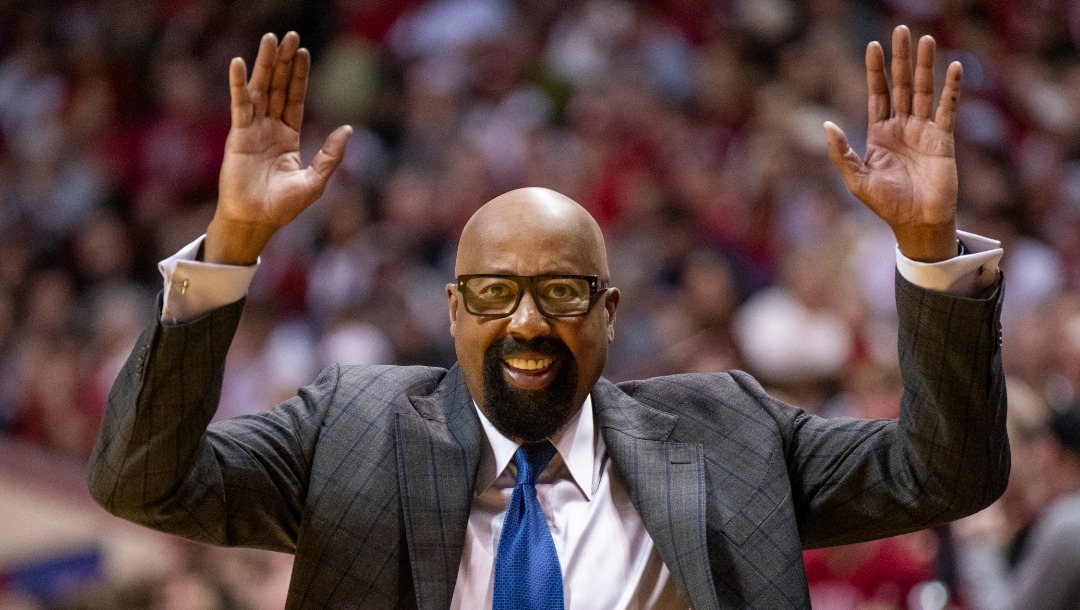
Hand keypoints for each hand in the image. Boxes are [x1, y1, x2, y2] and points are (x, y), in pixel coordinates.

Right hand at [206, 32, 351, 264]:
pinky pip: (239, 105)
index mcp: (289, 137)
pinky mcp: (238, 136)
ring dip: (266, 64)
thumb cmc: (283, 207)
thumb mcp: (315, 181)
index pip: (295, 98)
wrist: (256, 221)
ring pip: (261, 90)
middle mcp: (270, 128)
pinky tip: (240, 63)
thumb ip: (331, 156)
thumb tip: (348, 128)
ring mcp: (253, 130)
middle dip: (284, 62)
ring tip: (271, 39)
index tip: (303, 52)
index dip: (299, 76)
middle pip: (279, 88)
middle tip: (289, 35)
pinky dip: (239, 84)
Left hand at [825, 25, 959, 261]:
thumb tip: (826, 124)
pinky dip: (951, 89)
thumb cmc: (885, 204)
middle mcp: (901, 127)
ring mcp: (923, 130)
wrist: (916, 223)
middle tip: (901, 31)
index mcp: (879, 134)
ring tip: (926, 39)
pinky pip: (947, 108)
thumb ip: (841, 153)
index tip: (873, 45)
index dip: (875, 70)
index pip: (877, 94)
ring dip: (925, 66)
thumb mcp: (856, 179)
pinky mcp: (943, 139)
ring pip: (923, 90)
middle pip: (900, 85)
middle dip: (900, 59)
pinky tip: (953, 68)